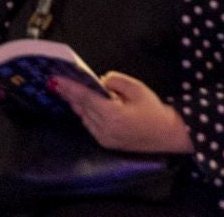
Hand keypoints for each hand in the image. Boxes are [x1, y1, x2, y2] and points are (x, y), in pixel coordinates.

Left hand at [55, 71, 193, 153]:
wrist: (168, 135)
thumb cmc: (154, 111)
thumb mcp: (137, 88)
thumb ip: (115, 81)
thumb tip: (100, 81)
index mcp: (113, 115)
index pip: (85, 98)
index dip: (69, 88)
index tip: (55, 79)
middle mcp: (105, 129)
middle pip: (81, 108)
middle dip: (68, 94)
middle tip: (56, 81)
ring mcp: (105, 139)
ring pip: (83, 117)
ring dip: (77, 103)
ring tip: (67, 89)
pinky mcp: (106, 143)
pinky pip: (90, 125)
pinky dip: (86, 113)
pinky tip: (83, 103)